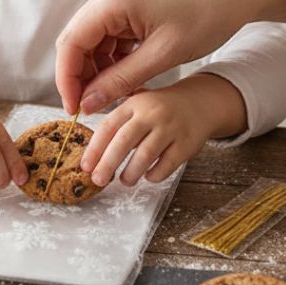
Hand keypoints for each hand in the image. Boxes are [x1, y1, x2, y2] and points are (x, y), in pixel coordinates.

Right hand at [55, 0, 233, 115]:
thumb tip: (88, 103)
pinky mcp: (127, 3)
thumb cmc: (206, 16)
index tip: (74, 109)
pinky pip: (109, 35)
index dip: (67, 80)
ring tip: (117, 95)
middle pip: (77, 41)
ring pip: (92, 41)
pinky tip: (128, 78)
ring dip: (99, 70)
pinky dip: (113, 59)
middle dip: (81, 77)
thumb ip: (121, 80)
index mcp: (112, 0)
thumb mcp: (163, 56)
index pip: (71, 44)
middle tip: (90, 108)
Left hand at [81, 74, 247, 186]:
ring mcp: (171, 128)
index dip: (94, 148)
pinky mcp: (187, 143)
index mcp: (134, 104)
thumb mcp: (137, 105)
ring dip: (131, 172)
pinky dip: (154, 175)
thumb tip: (90, 156)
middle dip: (108, 163)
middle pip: (124, 140)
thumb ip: (116, 123)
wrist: (200, 103)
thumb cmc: (160, 109)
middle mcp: (152, 113)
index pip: (109, 126)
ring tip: (125, 180)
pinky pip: (166, 165)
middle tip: (98, 180)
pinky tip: (148, 175)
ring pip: (146, 155)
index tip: (85, 166)